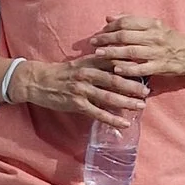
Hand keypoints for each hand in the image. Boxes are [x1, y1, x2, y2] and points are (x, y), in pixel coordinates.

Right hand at [12, 46, 149, 123]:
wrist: (37, 81)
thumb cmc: (61, 73)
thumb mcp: (80, 63)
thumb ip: (98, 64)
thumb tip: (120, 67)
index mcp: (89, 62)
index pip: (113, 61)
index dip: (130, 65)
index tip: (145, 68)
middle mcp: (87, 74)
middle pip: (114, 79)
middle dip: (133, 86)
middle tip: (147, 91)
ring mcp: (81, 89)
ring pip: (108, 96)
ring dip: (126, 102)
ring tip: (140, 106)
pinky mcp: (76, 104)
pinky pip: (98, 113)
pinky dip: (112, 119)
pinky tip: (123, 123)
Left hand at [91, 13, 184, 82]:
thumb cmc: (167, 38)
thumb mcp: (152, 25)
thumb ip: (131, 20)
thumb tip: (109, 17)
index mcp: (152, 24)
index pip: (127, 22)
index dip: (111, 26)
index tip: (100, 31)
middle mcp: (154, 36)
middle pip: (125, 36)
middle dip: (106, 39)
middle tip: (93, 42)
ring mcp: (157, 52)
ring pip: (131, 52)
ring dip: (113, 53)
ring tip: (98, 54)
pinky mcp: (160, 66)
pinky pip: (141, 68)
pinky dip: (128, 69)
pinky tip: (116, 69)